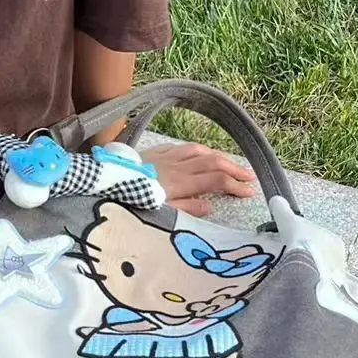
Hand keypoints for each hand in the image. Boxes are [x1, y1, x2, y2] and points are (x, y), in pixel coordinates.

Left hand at [141, 142, 256, 217]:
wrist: (108, 179)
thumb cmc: (132, 198)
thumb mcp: (160, 210)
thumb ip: (187, 209)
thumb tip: (211, 207)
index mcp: (181, 182)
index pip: (217, 181)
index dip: (236, 185)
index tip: (250, 192)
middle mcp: (178, 165)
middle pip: (214, 161)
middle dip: (234, 168)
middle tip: (250, 176)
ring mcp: (167, 155)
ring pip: (199, 150)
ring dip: (218, 156)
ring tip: (230, 164)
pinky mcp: (156, 150)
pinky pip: (181, 146)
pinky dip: (196, 149)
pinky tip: (199, 153)